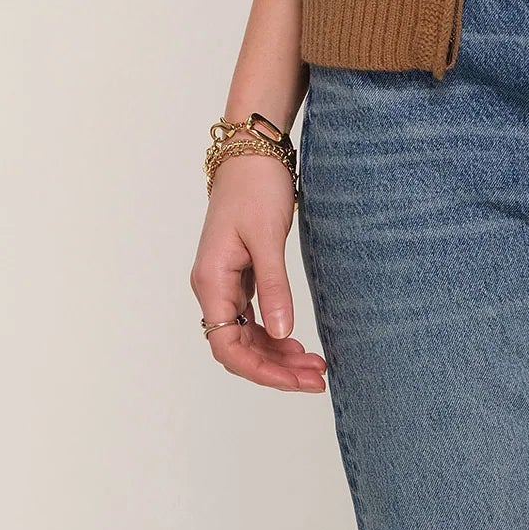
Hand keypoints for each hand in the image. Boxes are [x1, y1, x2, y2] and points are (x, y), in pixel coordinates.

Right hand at [190, 155, 327, 392]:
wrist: (252, 150)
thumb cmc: (256, 187)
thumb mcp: (268, 237)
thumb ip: (274, 287)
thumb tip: (282, 334)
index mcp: (211, 282)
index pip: (227, 346)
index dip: (260, 369)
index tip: (297, 379)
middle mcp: (213, 287)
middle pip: (238, 346)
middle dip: (276, 367)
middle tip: (317, 378)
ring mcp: (225, 281)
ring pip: (247, 334)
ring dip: (277, 353)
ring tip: (314, 365)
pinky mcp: (240, 272)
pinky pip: (253, 316)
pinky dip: (274, 332)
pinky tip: (297, 341)